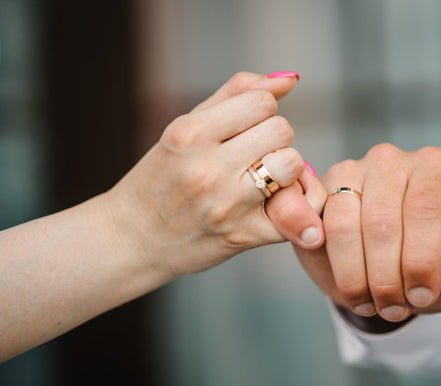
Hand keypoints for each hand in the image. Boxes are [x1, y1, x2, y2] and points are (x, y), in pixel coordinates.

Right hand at [103, 72, 324, 277]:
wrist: (132, 239)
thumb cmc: (160, 178)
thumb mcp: (183, 127)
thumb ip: (236, 95)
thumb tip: (290, 80)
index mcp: (190, 134)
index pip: (263, 102)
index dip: (259, 113)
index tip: (243, 129)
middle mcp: (208, 168)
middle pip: (282, 130)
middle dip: (273, 139)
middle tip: (254, 155)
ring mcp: (227, 205)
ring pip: (293, 164)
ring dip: (285, 169)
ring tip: (264, 178)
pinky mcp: (243, 235)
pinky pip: (296, 208)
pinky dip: (294, 203)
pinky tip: (272, 204)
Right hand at [268, 143, 440, 322]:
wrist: (400, 267)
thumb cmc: (439, 261)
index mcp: (435, 169)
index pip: (425, 210)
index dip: (420, 261)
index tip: (421, 297)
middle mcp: (390, 161)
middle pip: (381, 222)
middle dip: (385, 278)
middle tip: (393, 309)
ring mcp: (349, 171)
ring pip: (342, 225)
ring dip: (353, 276)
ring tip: (369, 302)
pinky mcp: (316, 190)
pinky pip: (300, 210)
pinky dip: (305, 237)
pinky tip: (325, 264)